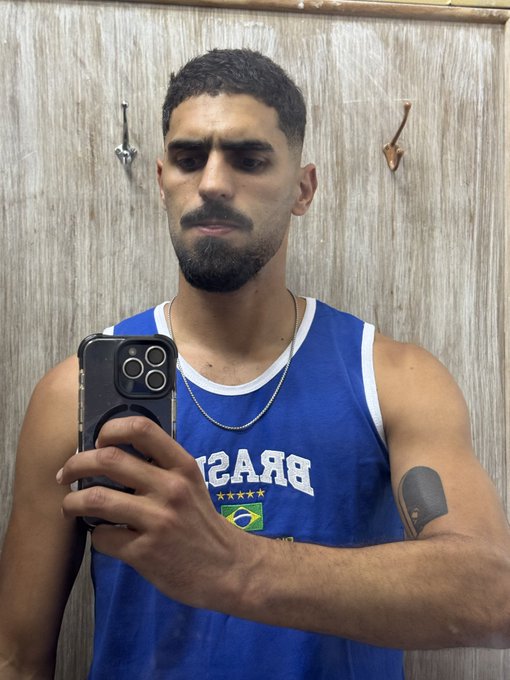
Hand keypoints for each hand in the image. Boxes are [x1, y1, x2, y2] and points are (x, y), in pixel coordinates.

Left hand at [57, 416, 245, 608]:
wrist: (227, 568)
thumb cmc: (201, 523)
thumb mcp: (191, 484)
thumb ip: (161, 467)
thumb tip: (112, 452)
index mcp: (182, 467)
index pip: (142, 429)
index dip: (111, 429)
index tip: (98, 442)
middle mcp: (170, 488)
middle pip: (108, 459)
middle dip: (76, 465)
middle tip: (66, 473)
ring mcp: (157, 521)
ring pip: (96, 499)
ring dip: (72, 502)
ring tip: (70, 506)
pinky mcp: (145, 552)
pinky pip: (102, 537)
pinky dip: (96, 536)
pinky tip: (104, 536)